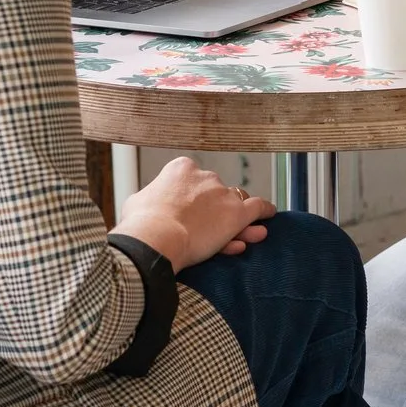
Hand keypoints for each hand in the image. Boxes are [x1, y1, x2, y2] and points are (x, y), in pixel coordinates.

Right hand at [112, 157, 275, 270]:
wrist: (156, 237)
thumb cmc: (140, 224)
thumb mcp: (137, 202)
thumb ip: (151, 198)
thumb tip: (146, 202)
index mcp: (180, 168)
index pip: (195, 182)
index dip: (195, 200)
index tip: (191, 214)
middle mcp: (205, 176)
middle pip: (217, 193)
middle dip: (217, 210)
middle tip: (211, 230)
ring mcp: (222, 193)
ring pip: (237, 202)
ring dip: (240, 217)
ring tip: (242, 232)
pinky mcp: (237, 213)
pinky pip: (258, 207)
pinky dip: (265, 211)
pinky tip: (268, 215)